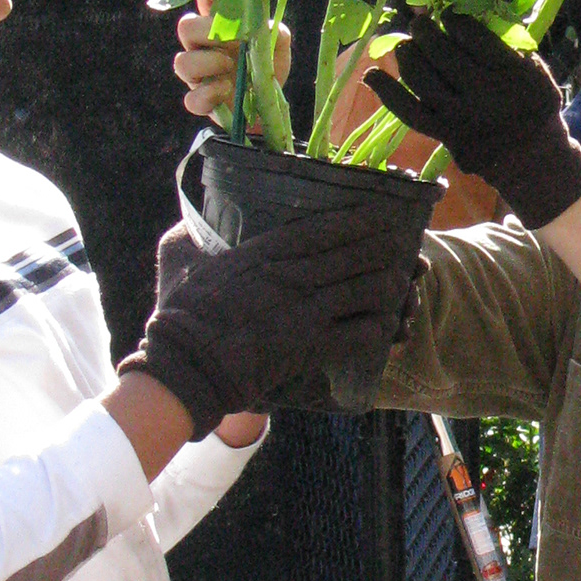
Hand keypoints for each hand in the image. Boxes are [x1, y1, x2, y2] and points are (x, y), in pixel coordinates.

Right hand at [121, 208, 419, 436]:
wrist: (188, 365)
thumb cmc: (181, 315)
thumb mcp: (180, 260)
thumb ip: (190, 236)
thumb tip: (188, 220)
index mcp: (265, 251)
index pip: (325, 228)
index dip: (359, 220)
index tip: (380, 215)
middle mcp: (293, 275)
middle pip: (358, 255)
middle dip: (385, 251)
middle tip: (400, 249)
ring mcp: (306, 310)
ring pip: (370, 290)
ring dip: (389, 289)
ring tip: (399, 288)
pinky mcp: (312, 345)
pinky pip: (363, 333)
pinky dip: (379, 330)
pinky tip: (385, 327)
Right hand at [173, 0, 291, 122]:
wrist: (268, 105)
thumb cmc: (265, 67)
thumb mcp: (276, 46)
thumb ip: (273, 31)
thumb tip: (267, 26)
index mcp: (218, 25)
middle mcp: (202, 46)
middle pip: (185, 27)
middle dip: (207, 30)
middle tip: (233, 40)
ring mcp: (198, 75)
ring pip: (182, 62)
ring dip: (207, 62)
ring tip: (229, 66)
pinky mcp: (201, 101)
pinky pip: (191, 99)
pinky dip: (208, 95)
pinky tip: (226, 90)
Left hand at [364, 13, 580, 229]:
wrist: (530, 157)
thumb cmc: (532, 103)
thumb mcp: (534, 67)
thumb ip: (505, 39)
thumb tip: (465, 2)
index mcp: (511, 72)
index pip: (470, 34)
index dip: (453, 18)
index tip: (449, 14)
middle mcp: (484, 95)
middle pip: (441, 53)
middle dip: (425, 30)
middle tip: (420, 22)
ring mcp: (460, 117)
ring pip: (421, 78)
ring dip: (407, 54)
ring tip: (408, 44)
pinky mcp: (443, 133)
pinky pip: (408, 112)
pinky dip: (386, 92)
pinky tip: (372, 75)